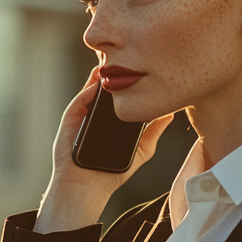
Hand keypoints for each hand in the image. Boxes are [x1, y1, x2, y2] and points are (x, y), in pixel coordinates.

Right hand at [36, 66, 173, 232]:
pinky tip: (97, 85)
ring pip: (91, 89)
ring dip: (100, 75)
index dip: (130, 78)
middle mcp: (97, 113)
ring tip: (111, 60)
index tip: (144, 63)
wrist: (86, 189)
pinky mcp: (71, 120)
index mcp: (112, 118)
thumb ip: (153, 133)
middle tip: (127, 53)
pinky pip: (79, 102)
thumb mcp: (140, 151)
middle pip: (106, 86)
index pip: (122, 93)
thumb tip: (170, 114)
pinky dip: (87, 92)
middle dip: (114, 69)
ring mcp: (82, 115)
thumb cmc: (111, 173)